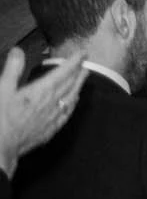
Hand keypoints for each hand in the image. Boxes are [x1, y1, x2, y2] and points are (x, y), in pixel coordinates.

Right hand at [0, 48, 80, 176]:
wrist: (2, 146)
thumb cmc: (0, 118)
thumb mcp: (2, 89)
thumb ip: (12, 69)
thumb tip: (19, 51)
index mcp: (41, 91)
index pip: (63, 73)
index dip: (74, 62)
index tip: (83, 53)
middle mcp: (52, 104)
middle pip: (71, 85)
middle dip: (79, 73)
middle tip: (86, 63)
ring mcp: (53, 118)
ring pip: (71, 99)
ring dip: (78, 87)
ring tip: (83, 79)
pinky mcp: (51, 129)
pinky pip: (67, 113)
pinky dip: (72, 104)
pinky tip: (73, 102)